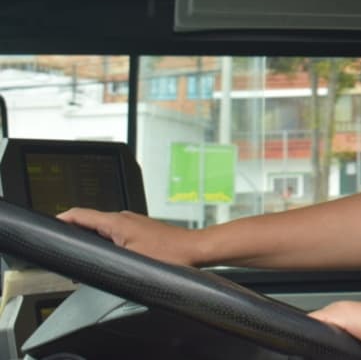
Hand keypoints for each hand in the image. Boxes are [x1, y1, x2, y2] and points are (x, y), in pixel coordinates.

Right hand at [57, 208, 201, 266]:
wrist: (195, 249)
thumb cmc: (171, 254)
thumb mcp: (131, 260)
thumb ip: (107, 258)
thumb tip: (89, 262)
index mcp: (117, 222)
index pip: (80, 214)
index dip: (61, 219)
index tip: (48, 226)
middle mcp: (124, 218)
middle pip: (89, 221)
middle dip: (73, 234)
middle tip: (63, 249)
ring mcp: (132, 223)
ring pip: (102, 228)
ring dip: (90, 239)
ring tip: (82, 255)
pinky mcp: (139, 230)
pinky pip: (114, 233)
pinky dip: (104, 241)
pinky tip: (105, 255)